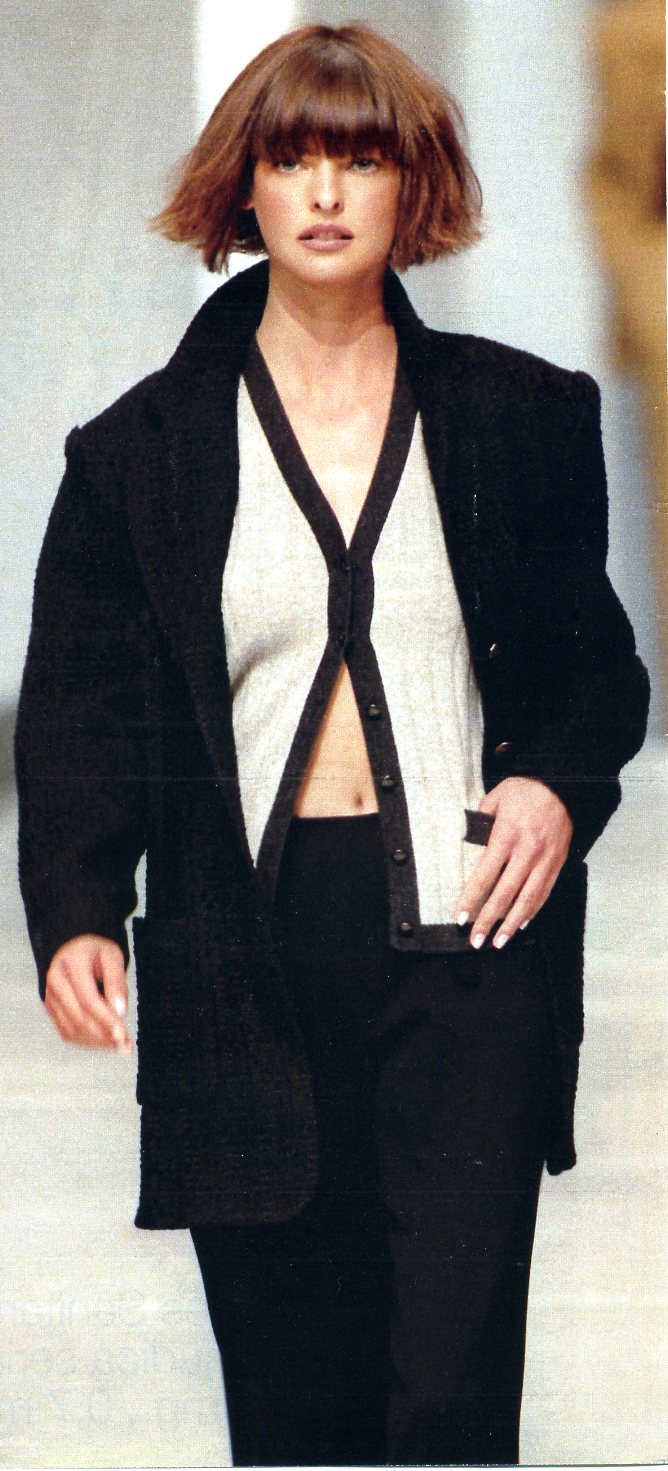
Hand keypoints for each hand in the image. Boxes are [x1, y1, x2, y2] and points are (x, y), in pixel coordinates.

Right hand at [45, 934, 131, 1051]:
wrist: (74, 948)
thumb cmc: (96, 952)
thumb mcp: (113, 956)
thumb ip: (117, 982)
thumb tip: (120, 1012)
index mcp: (71, 964)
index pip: (88, 999)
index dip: (105, 1019)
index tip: (123, 1035)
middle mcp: (55, 982)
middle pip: (79, 1018)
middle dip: (104, 1035)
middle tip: (126, 1045)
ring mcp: (50, 997)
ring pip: (72, 1029)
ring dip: (97, 1042)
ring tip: (119, 1045)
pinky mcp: (51, 1010)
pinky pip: (67, 1032)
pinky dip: (87, 1041)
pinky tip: (104, 1041)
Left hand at [456, 778, 572, 948]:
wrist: (562, 786)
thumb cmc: (525, 790)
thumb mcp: (496, 797)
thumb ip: (480, 820)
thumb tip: (466, 840)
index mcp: (507, 836)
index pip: (485, 876)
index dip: (471, 899)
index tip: (461, 918)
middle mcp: (527, 852)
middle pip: (504, 894)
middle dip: (488, 921)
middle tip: (475, 941)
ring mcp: (545, 860)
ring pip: (527, 900)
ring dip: (511, 924)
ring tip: (498, 942)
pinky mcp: (558, 863)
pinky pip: (544, 892)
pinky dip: (532, 911)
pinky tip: (522, 924)